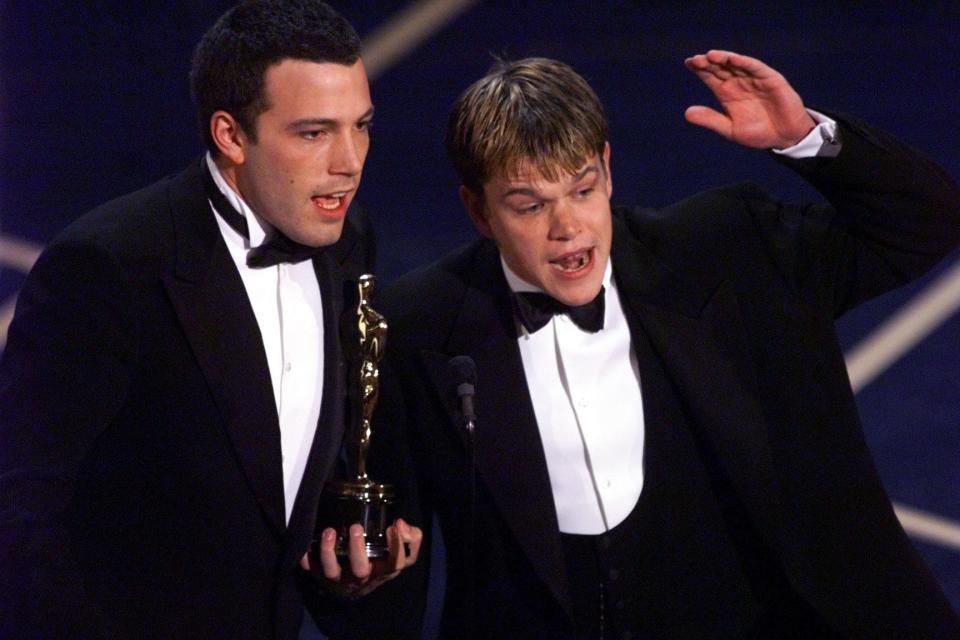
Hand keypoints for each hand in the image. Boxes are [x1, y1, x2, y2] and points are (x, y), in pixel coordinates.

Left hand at [300, 518, 421, 598]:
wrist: (357, 588)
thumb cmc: (380, 562)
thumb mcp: (400, 553)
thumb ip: (411, 538)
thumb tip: (401, 523)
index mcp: (384, 570)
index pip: (395, 563)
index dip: (396, 547)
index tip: (394, 526)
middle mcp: (362, 577)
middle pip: (360, 570)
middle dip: (357, 549)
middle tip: (356, 527)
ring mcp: (340, 579)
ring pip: (333, 571)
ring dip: (329, 552)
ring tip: (330, 531)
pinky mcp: (322, 577)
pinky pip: (311, 571)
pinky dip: (307, 560)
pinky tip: (306, 548)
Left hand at [684, 50, 816, 148]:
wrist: (784, 138)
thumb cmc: (758, 133)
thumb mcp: (730, 129)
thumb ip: (710, 119)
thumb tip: (686, 113)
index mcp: (727, 93)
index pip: (710, 76)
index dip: (700, 69)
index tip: (688, 62)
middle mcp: (739, 82)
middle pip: (720, 68)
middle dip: (708, 63)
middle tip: (695, 60)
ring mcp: (754, 79)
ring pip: (736, 64)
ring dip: (724, 58)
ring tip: (710, 55)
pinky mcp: (770, 79)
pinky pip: (756, 68)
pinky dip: (744, 62)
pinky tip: (732, 58)